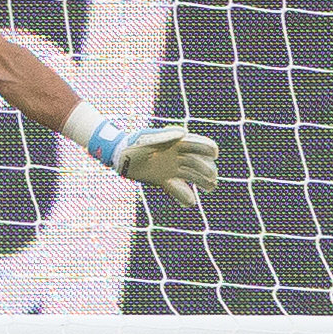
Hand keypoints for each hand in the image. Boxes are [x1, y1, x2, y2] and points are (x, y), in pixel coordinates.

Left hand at [90, 120, 220, 207]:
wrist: (119, 157)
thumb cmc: (132, 143)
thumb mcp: (147, 138)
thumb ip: (164, 136)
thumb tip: (184, 132)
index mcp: (176, 143)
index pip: (198, 144)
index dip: (208, 147)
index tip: (214, 154)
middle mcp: (177, 156)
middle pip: (199, 162)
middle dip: (208, 169)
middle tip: (211, 178)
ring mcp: (172, 168)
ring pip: (194, 175)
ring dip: (203, 182)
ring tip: (210, 187)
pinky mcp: (165, 180)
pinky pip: (179, 189)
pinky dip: (185, 195)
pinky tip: (190, 201)